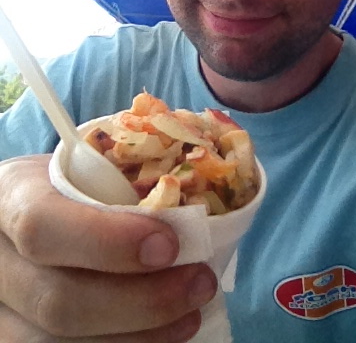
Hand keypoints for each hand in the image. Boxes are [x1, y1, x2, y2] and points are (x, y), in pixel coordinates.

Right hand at [0, 155, 216, 341]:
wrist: (38, 212)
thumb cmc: (73, 183)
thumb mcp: (87, 166)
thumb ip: (124, 183)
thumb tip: (197, 204)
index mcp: (10, 196)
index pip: (42, 227)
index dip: (107, 242)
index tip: (169, 245)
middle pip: (55, 302)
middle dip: (141, 301)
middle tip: (199, 282)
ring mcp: (0, 312)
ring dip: (139, 336)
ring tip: (190, 314)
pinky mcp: (17, 339)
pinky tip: (164, 336)